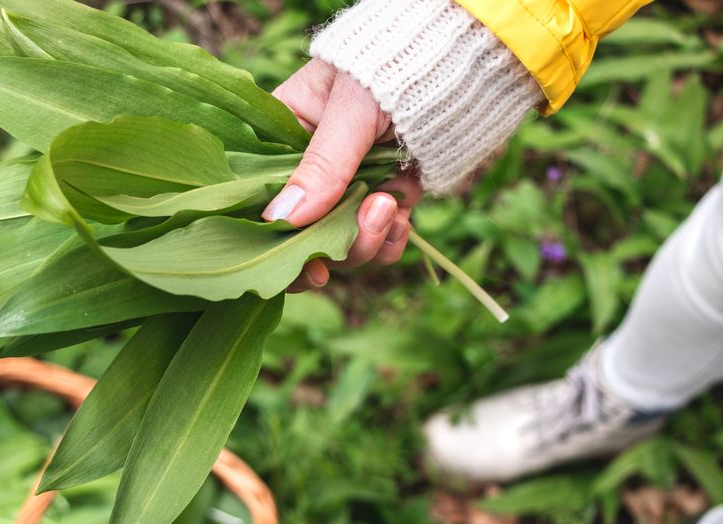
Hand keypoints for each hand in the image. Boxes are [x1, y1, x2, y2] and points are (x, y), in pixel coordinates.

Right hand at [264, 59, 422, 292]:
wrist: (458, 61)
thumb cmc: (390, 66)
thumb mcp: (350, 112)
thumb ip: (319, 166)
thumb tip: (279, 219)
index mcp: (283, 139)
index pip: (264, 198)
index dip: (276, 240)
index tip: (305, 263)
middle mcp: (309, 169)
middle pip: (302, 234)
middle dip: (332, 245)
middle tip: (356, 237)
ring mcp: (348, 187)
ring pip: (342, 243)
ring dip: (367, 240)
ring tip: (388, 208)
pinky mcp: (384, 196)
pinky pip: (379, 238)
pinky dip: (391, 238)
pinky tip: (402, 217)